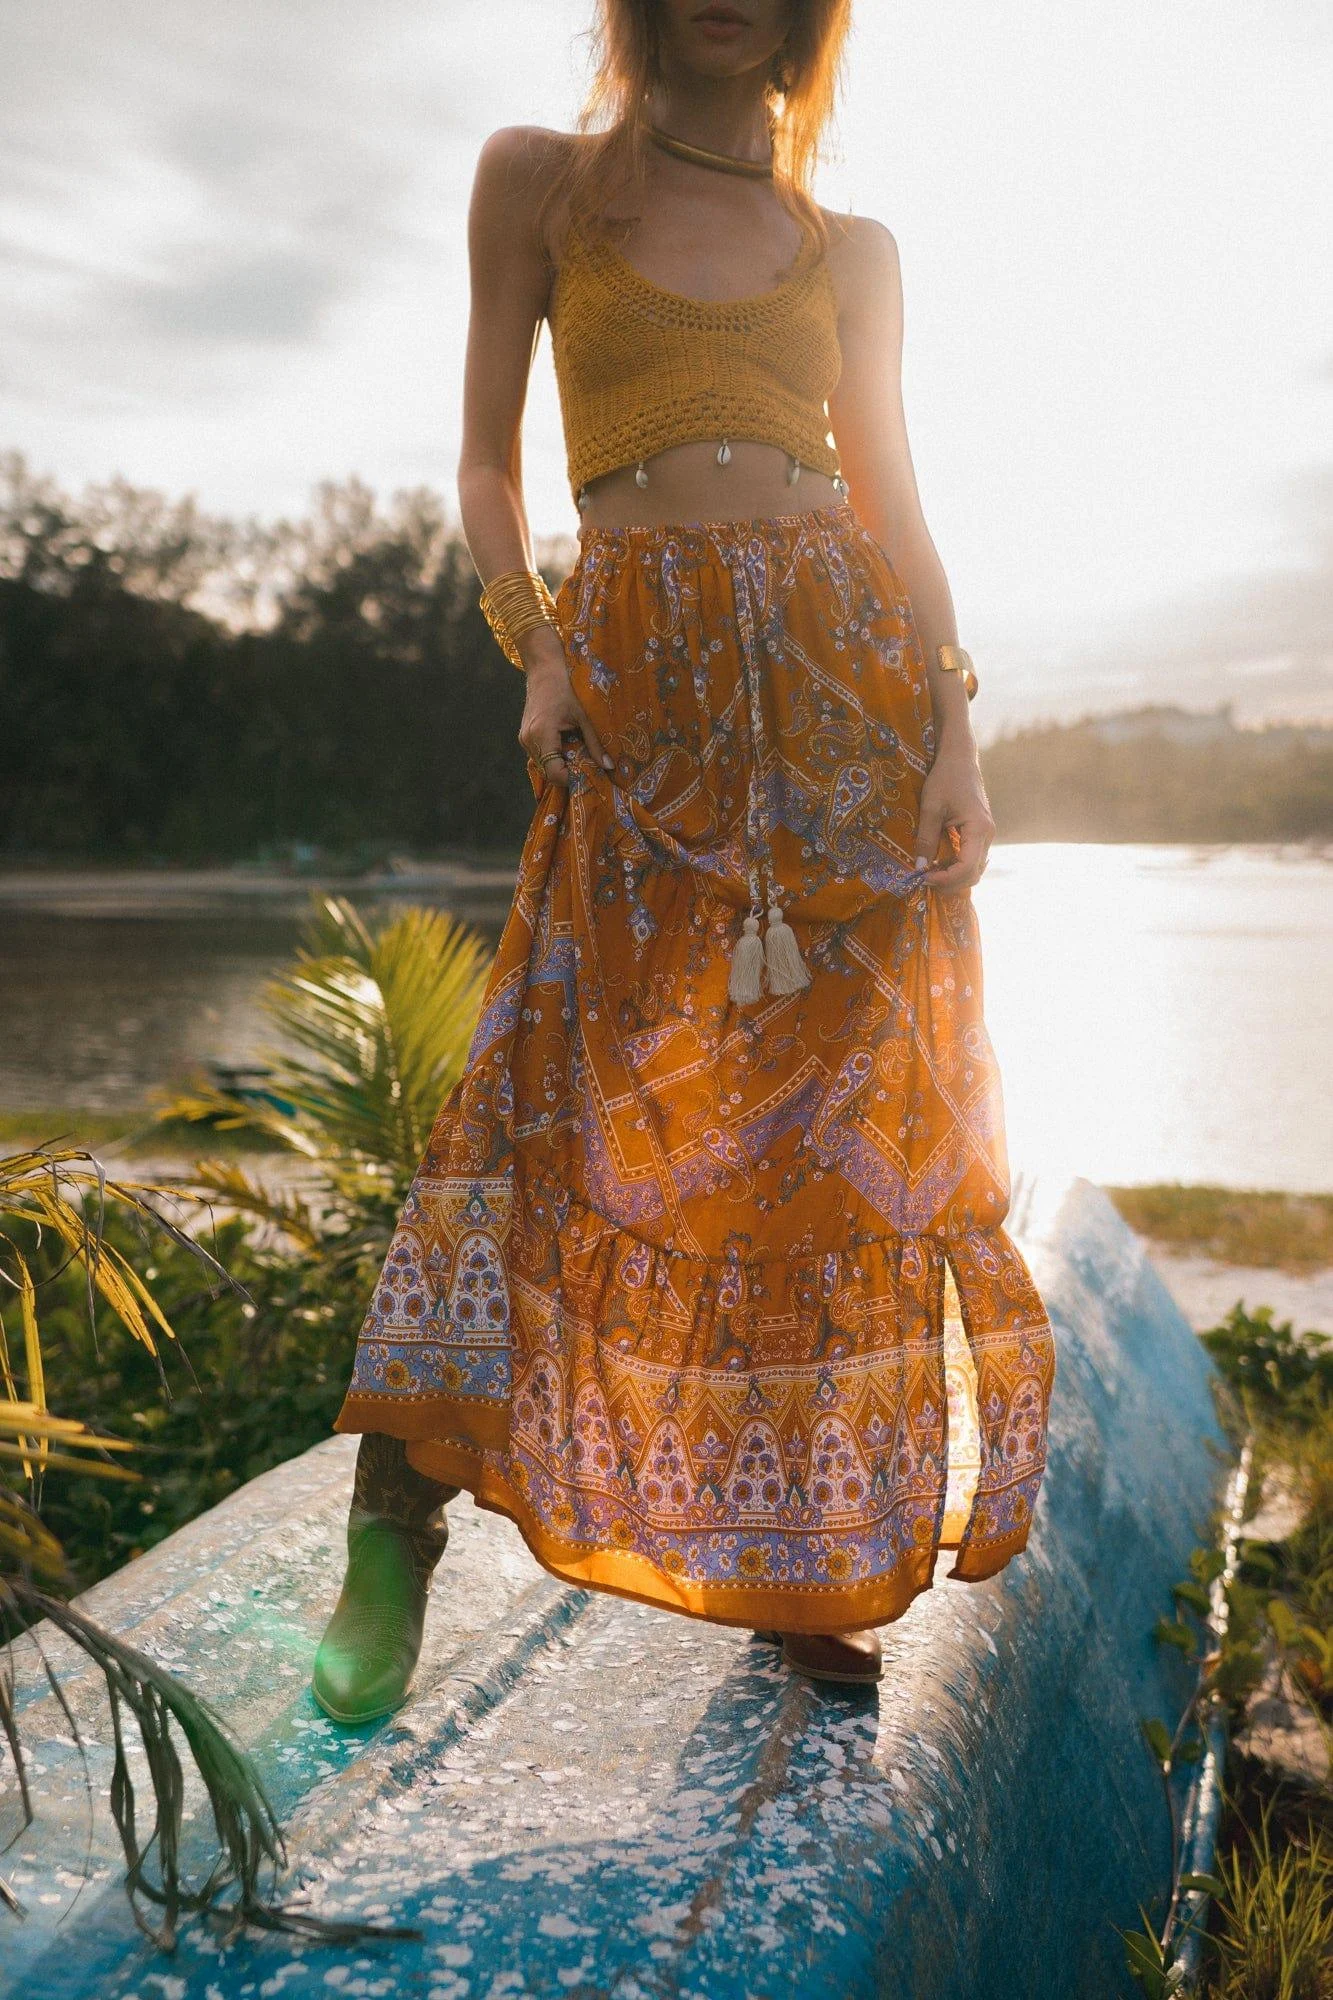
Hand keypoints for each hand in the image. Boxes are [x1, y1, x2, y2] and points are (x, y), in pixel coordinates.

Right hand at [517, 633, 614, 786]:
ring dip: (560, 764)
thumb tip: (609, 767)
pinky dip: (554, 756)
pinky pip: (540, 756)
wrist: (544, 671)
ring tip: (577, 751)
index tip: (588, 773)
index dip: (572, 778)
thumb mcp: (584, 718)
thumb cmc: (566, 690)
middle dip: (568, 772)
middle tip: (586, 764)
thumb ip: (595, 744)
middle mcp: (529, 740)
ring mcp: (524, 739)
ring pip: (544, 765)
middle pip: (548, 772)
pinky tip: (566, 745)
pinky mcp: (525, 737)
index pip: (554, 773)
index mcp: (542, 735)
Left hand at [913, 748, 994, 892]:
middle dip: (949, 883)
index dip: (946, 879)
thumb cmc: (945, 778)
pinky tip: (938, 864)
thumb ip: (926, 838)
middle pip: (974, 874)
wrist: (959, 759)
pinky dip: (956, 867)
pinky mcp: (980, 834)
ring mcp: (986, 835)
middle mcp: (987, 835)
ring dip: (953, 877)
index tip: (924, 877)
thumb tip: (919, 868)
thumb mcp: (930, 807)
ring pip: (974, 869)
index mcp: (978, 829)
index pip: (967, 868)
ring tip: (929, 872)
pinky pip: (972, 859)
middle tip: (923, 879)